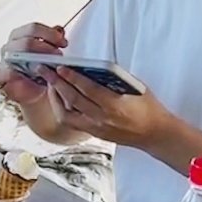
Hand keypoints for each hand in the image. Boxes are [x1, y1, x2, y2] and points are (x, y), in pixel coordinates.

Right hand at [0, 21, 66, 106]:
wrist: (33, 90)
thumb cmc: (40, 68)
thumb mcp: (49, 53)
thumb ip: (53, 40)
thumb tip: (59, 30)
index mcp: (20, 36)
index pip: (33, 28)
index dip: (50, 34)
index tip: (63, 42)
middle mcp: (10, 46)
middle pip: (27, 42)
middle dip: (46, 48)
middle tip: (59, 55)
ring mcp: (3, 60)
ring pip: (16, 55)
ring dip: (34, 61)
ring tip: (49, 67)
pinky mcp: (0, 75)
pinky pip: (3, 73)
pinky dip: (13, 74)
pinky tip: (28, 76)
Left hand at [45, 66, 170, 148]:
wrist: (155, 133)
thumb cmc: (148, 108)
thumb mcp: (135, 88)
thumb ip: (115, 79)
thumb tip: (94, 68)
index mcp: (115, 105)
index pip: (88, 89)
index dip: (72, 77)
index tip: (61, 68)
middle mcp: (103, 118)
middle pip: (73, 99)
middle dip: (57, 83)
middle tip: (45, 71)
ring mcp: (97, 128)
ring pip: (67, 113)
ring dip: (56, 97)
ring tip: (50, 84)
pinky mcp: (94, 134)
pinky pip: (72, 122)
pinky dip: (62, 109)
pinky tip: (59, 99)